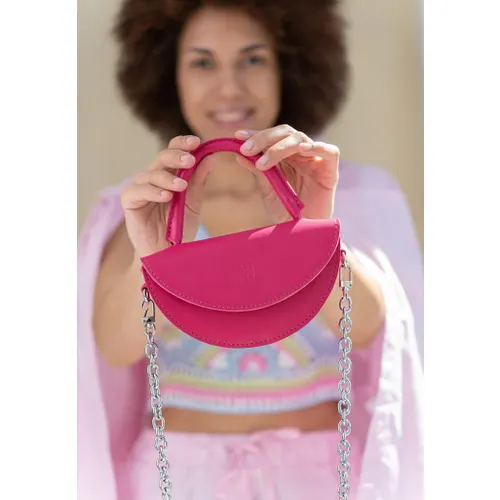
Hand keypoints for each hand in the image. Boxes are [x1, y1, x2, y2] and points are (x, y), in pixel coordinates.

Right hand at [120, 135, 213, 256]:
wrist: (167, 255)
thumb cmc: (179, 228)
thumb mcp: (193, 204)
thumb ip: (199, 182)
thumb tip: (211, 157)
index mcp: (169, 174)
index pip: (173, 151)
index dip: (182, 143)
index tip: (197, 142)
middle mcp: (153, 177)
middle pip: (161, 158)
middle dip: (176, 156)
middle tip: (189, 160)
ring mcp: (139, 188)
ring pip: (151, 174)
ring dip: (167, 178)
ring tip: (181, 186)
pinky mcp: (129, 201)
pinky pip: (138, 191)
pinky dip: (152, 192)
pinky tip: (166, 196)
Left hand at [234, 125, 339, 221]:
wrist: (302, 234)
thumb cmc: (286, 213)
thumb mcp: (268, 191)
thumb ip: (258, 172)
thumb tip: (239, 155)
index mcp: (286, 157)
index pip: (272, 138)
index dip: (256, 135)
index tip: (238, 136)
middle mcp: (301, 155)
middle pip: (286, 133)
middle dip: (264, 138)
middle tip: (247, 148)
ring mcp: (316, 161)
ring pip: (301, 140)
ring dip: (280, 147)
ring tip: (263, 163)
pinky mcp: (331, 171)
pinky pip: (330, 152)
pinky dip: (317, 147)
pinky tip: (302, 149)